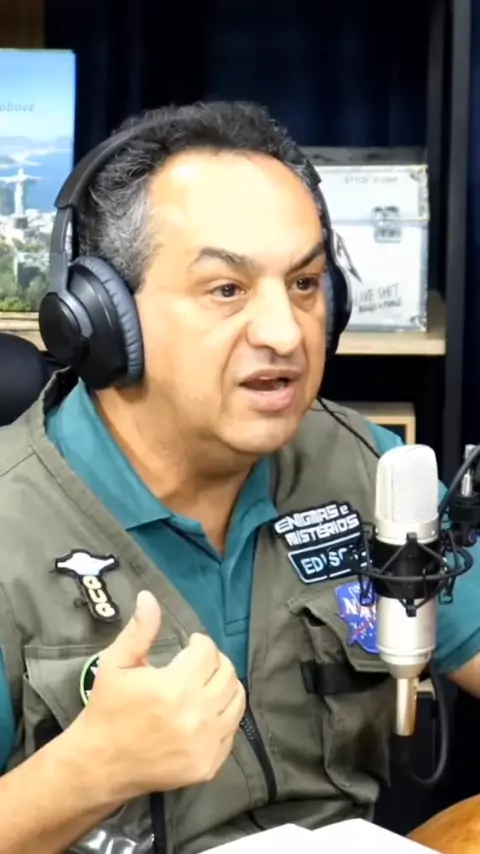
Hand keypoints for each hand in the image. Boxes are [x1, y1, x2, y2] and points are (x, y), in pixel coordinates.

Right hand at [72, 591, 245, 799]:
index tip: (191, 645)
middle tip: (199, 663)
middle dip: (215, 661)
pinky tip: (205, 711)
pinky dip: (224, 715)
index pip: (208, 652)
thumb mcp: (115, 664)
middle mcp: (196, 715)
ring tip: (207, 683)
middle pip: (227, 673)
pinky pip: (232, 730)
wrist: (100, 765)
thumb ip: (139, 630)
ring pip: (237, 701)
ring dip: (225, 685)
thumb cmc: (107, 710)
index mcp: (174, 687)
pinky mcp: (209, 764)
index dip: (200, 642)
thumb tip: (149, 597)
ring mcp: (206, 743)